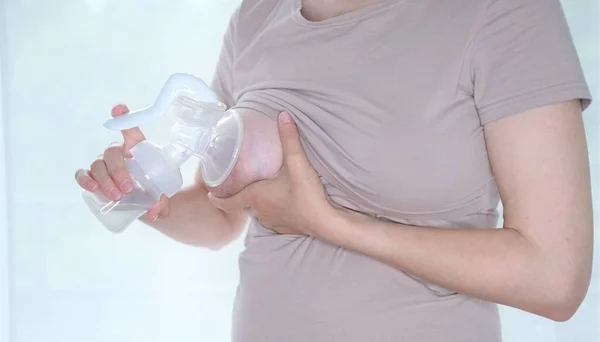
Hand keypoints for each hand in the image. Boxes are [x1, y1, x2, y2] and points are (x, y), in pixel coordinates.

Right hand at [74, 104, 168, 221]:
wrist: (143, 203)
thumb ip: (161, 202)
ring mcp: (104, 165)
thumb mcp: (162, 195)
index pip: (131, 130)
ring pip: (98, 166)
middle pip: (112, 153)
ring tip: (117, 196)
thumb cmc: (153, 190)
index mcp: (137, 149)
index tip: (119, 109)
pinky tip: (93, 188)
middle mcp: (118, 153)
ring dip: (106, 180)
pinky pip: (82, 175)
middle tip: (129, 189)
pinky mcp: (93, 178)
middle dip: (119, 171)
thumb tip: (155, 212)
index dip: (124, 118)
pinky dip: (85, 180)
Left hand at [208, 111, 337, 236]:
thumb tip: (283, 114)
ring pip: (258, 212)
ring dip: (256, 203)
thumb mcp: (298, 163)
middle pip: (243, 205)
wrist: (327, 223)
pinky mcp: (286, 228)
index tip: (210, 196)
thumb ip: (289, 139)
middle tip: (237, 185)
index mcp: (256, 196)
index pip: (229, 201)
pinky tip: (281, 202)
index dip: (218, 199)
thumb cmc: (307, 195)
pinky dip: (271, 210)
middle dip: (239, 196)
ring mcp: (273, 222)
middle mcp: (260, 211)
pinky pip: (272, 218)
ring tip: (258, 191)